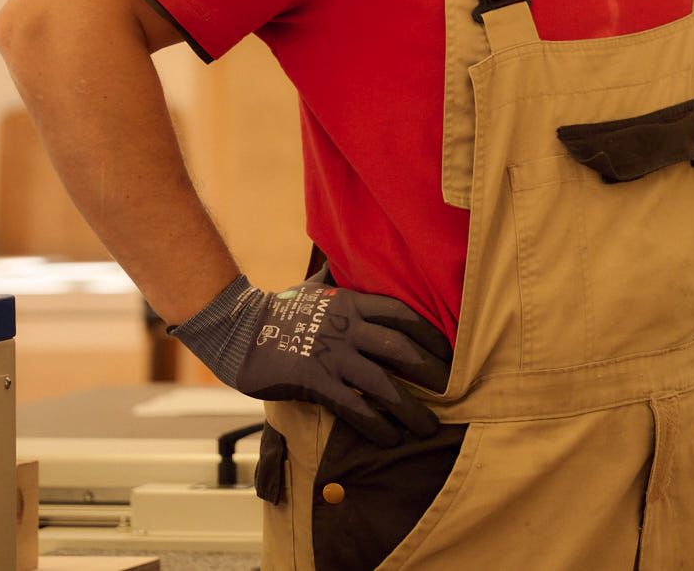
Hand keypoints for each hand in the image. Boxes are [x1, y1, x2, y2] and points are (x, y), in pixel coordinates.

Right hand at [172, 275, 452, 443]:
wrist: (239, 333)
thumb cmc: (280, 311)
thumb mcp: (315, 289)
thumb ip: (337, 279)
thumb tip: (345, 256)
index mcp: (352, 304)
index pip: (402, 315)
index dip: (430, 334)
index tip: (450, 352)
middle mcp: (347, 328)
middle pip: (400, 348)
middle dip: (431, 370)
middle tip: (453, 389)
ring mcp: (331, 355)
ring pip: (381, 382)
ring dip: (409, 407)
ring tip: (429, 426)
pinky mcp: (314, 381)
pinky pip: (352, 405)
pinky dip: (375, 422)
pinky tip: (390, 437)